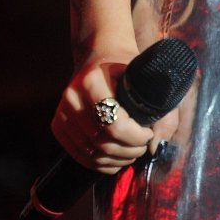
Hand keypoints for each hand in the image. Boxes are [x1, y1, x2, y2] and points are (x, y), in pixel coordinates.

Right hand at [51, 48, 180, 174]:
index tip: (149, 134)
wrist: (100, 55)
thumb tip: (155, 147)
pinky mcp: (58, 126)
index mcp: (91, 81)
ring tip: (132, 152)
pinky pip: (79, 156)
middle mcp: (72, 97)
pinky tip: (116, 158)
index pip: (114, 123)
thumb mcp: (145, 79)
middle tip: (143, 146)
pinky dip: (101, 164)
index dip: (135, 137)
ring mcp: (62, 113)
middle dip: (128, 151)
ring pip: (91, 153)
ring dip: (116, 160)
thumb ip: (161, 111)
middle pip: (102, 141)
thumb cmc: (126, 67)